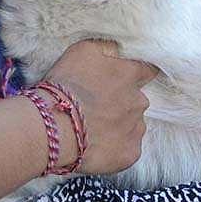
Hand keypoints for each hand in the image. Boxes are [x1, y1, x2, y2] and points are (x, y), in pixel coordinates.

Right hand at [43, 40, 158, 174]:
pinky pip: (127, 148)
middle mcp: (139, 101)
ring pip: (133, 124)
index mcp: (130, 75)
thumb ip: (109, 47)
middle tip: (96, 107)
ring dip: (118, 125)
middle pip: (136, 100)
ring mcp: (136, 129)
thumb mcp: (83, 50)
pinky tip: (96, 146)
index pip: (147, 70)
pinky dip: (115, 147)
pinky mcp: (130, 154)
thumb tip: (121, 48)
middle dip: (121, 102)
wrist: (53, 127)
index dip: (135, 74)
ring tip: (93, 129)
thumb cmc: (65, 85)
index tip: (121, 80)